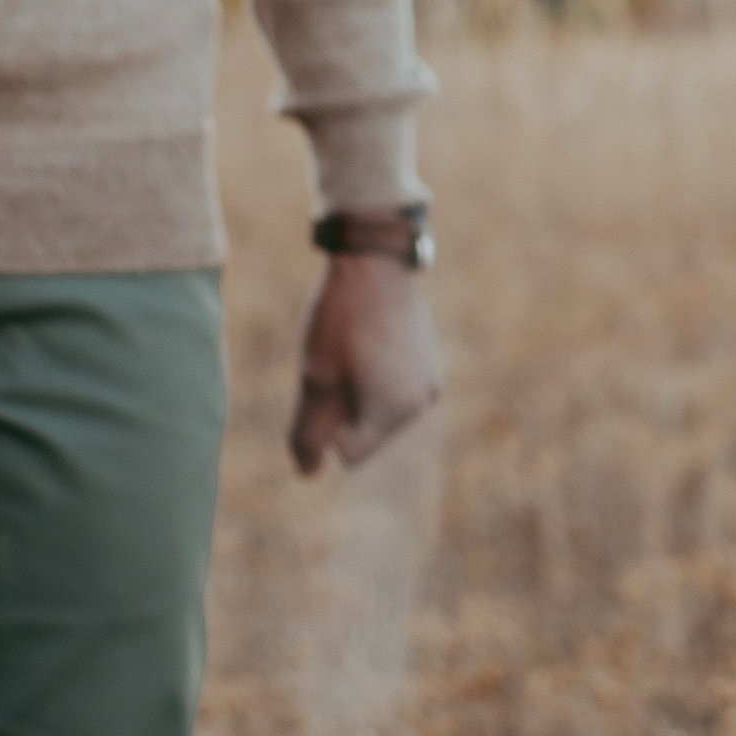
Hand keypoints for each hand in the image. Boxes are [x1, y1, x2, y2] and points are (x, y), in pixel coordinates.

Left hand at [290, 253, 442, 472]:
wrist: (377, 262)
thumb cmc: (341, 318)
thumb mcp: (314, 376)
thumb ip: (307, 431)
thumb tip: (306, 474)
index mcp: (392, 411)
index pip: (349, 453)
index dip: (326, 424)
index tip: (326, 381)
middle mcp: (419, 405)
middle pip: (366, 435)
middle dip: (345, 410)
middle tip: (339, 361)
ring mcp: (429, 384)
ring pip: (378, 413)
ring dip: (358, 393)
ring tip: (356, 349)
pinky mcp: (429, 366)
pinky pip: (393, 392)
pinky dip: (375, 378)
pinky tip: (370, 342)